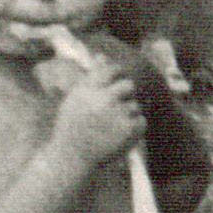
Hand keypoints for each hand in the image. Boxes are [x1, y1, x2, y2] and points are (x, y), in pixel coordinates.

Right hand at [41, 47, 150, 170]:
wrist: (72, 158)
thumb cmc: (72, 126)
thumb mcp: (77, 99)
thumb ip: (92, 76)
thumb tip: (102, 55)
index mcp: (88, 88)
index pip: (113, 69)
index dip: (117, 76)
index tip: (115, 85)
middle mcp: (103, 98)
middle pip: (129, 85)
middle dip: (124, 96)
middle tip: (112, 110)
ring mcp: (117, 114)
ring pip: (134, 106)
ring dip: (126, 116)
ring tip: (108, 129)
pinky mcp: (129, 129)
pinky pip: (141, 121)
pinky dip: (133, 130)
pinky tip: (116, 137)